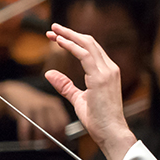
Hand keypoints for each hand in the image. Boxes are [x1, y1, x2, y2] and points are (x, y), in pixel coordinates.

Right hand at [0, 82, 70, 140]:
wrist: (14, 92)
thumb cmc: (31, 104)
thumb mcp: (46, 107)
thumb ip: (54, 120)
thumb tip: (60, 139)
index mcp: (55, 104)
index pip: (63, 123)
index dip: (61, 136)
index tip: (58, 144)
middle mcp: (47, 105)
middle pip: (54, 128)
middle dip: (51, 141)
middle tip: (47, 148)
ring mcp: (36, 107)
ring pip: (42, 129)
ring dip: (40, 141)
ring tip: (37, 146)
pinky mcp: (24, 109)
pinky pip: (26, 128)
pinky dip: (26, 138)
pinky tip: (25, 142)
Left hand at [45, 23, 136, 159]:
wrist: (111, 132)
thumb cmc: (98, 120)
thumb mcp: (78, 99)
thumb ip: (65, 85)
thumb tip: (49, 74)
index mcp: (107, 72)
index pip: (90, 49)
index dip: (73, 40)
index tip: (57, 37)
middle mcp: (109, 69)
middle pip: (89, 42)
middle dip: (70, 33)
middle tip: (53, 28)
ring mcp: (107, 72)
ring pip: (87, 44)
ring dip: (69, 35)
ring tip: (53, 31)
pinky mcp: (101, 78)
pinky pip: (84, 55)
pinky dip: (71, 46)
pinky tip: (60, 42)